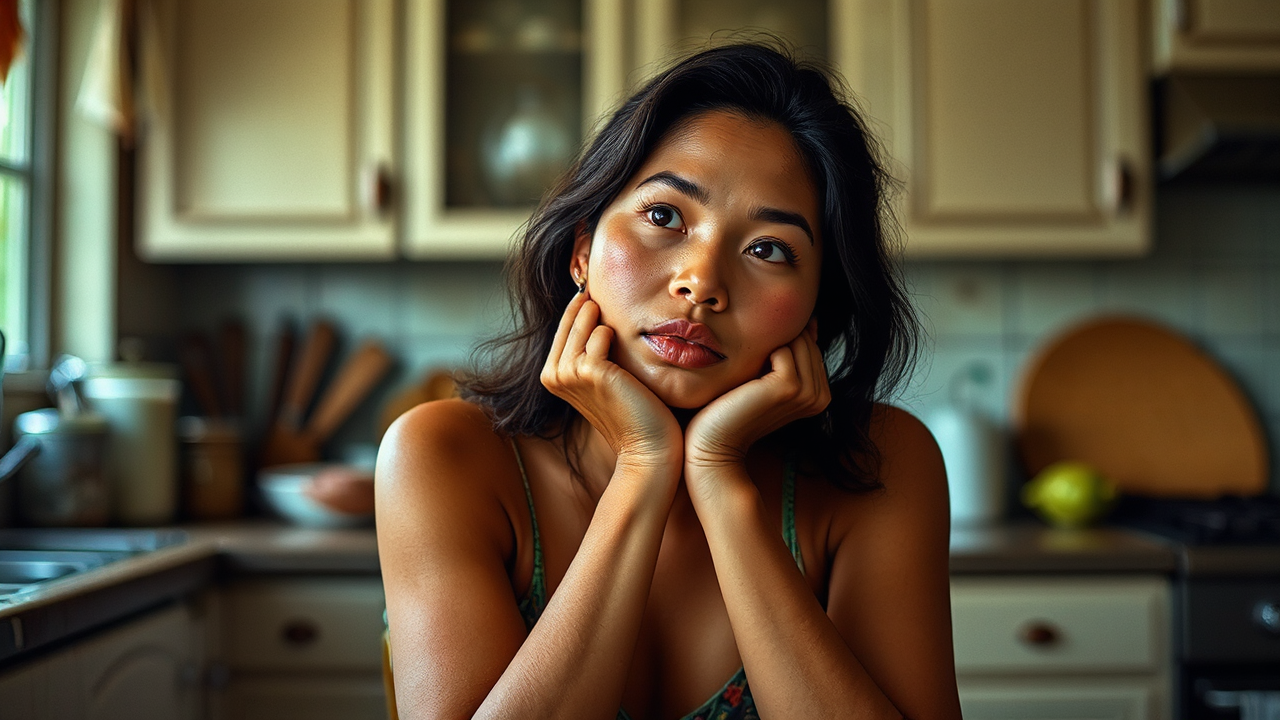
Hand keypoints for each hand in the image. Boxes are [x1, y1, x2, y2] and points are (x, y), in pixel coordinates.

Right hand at [541, 290, 682, 475]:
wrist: (648, 446)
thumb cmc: (634, 411)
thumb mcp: (607, 377)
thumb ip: (595, 350)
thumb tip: (599, 311)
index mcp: (552, 377)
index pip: (564, 329)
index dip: (579, 309)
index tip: (592, 290)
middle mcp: (554, 376)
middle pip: (570, 322)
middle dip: (586, 304)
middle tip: (599, 284)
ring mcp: (569, 375)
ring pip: (584, 325)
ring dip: (600, 315)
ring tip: (612, 306)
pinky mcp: (590, 372)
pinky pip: (600, 335)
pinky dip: (612, 333)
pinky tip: (621, 335)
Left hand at [684, 320, 829, 488]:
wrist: (712, 443)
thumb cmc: (731, 408)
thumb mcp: (764, 378)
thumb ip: (788, 353)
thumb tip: (809, 321)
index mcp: (820, 394)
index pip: (809, 344)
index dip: (780, 344)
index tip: (757, 369)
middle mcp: (821, 396)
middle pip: (804, 340)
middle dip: (775, 342)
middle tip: (749, 372)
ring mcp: (808, 393)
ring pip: (795, 340)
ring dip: (767, 347)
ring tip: (747, 375)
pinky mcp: (791, 387)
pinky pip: (782, 348)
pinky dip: (760, 354)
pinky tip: (745, 379)